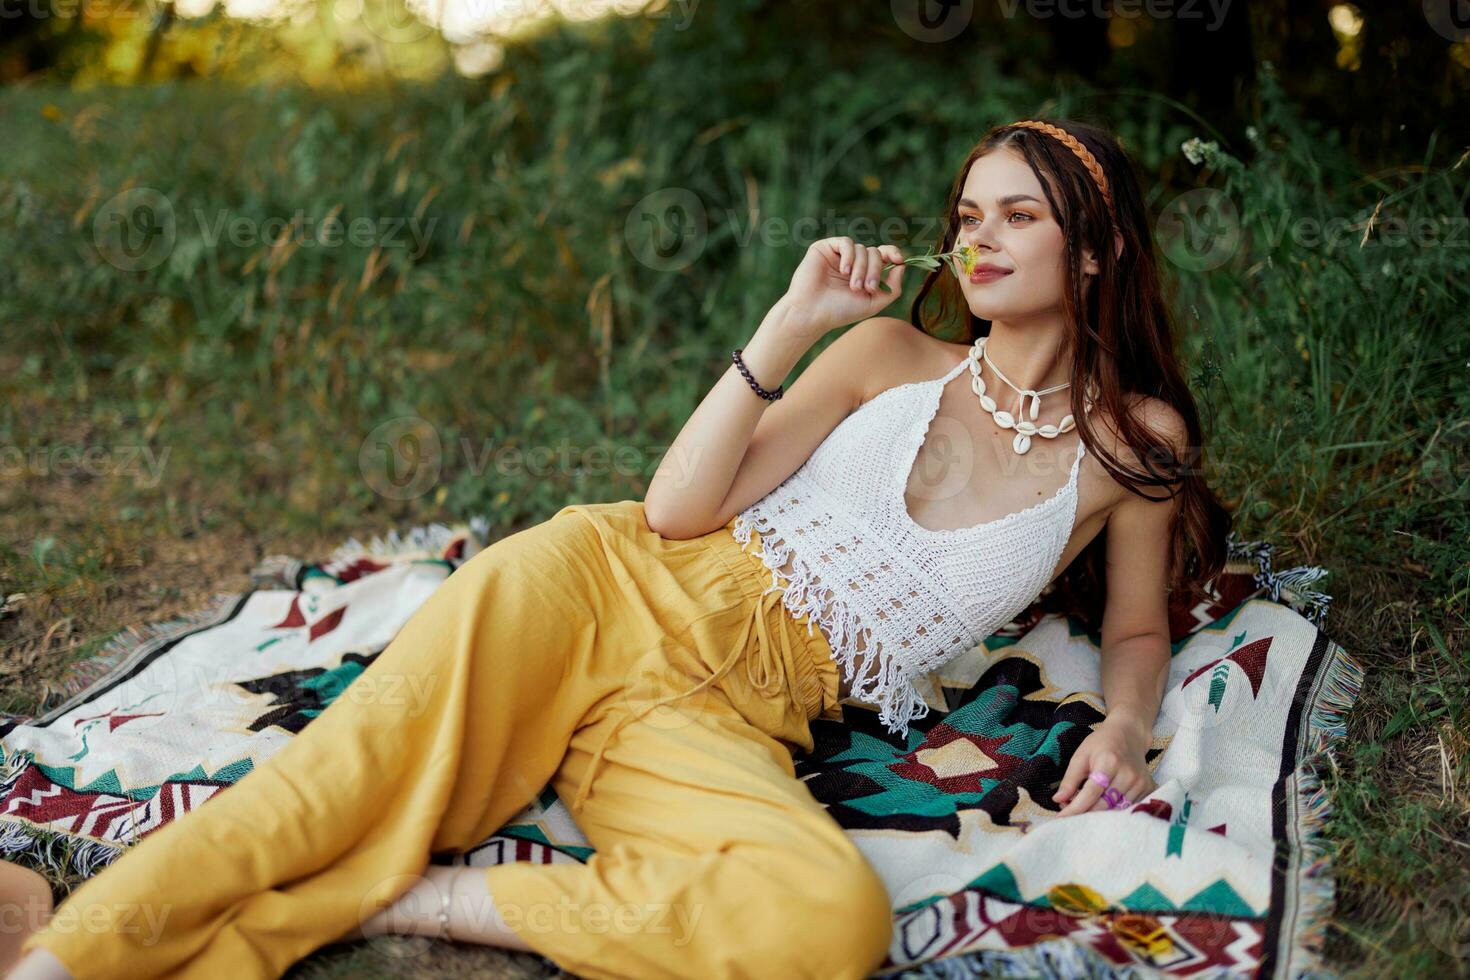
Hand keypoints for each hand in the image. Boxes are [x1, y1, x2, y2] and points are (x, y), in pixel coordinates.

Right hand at [781, 237, 905, 335]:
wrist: (812, 313)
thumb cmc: (840, 311)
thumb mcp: (873, 303)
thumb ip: (892, 288)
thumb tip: (902, 266)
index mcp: (864, 273)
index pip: (884, 255)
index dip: (894, 253)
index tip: (899, 260)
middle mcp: (853, 262)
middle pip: (875, 253)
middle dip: (875, 270)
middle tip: (867, 288)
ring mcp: (839, 255)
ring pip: (862, 249)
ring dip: (861, 268)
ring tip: (853, 286)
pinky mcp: (825, 248)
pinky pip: (846, 243)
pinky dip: (849, 256)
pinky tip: (844, 270)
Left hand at [1052, 717, 1156, 816]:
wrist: (1129, 734)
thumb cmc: (1101, 744)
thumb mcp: (1081, 756)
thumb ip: (1070, 780)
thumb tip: (1058, 800)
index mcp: (1109, 762)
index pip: (1091, 793)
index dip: (1075, 808)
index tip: (1060, 818)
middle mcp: (1128, 774)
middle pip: (1103, 805)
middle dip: (1084, 812)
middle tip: (1069, 810)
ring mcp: (1140, 783)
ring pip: (1115, 810)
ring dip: (1097, 813)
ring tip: (1085, 804)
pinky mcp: (1147, 789)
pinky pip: (1127, 808)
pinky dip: (1112, 810)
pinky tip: (1102, 804)